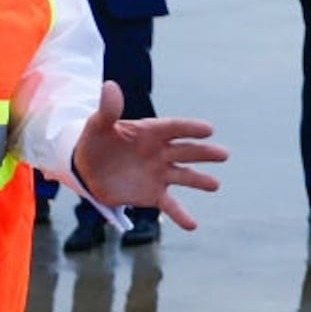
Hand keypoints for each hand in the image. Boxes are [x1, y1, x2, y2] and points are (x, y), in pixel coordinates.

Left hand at [71, 81, 228, 230]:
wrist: (87, 168)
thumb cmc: (96, 140)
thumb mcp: (99, 125)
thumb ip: (108, 109)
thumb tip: (110, 86)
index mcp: (151, 131)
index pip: (174, 128)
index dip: (191, 128)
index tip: (208, 130)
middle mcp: (160, 152)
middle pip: (186, 151)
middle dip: (204, 153)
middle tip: (224, 154)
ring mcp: (159, 173)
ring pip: (184, 176)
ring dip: (200, 181)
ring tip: (215, 185)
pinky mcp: (153, 194)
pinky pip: (170, 205)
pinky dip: (181, 215)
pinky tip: (193, 225)